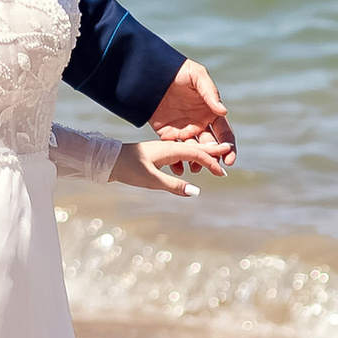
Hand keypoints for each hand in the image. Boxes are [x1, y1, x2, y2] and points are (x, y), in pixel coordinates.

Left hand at [115, 122, 231, 194]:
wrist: (109, 160)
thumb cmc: (129, 169)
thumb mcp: (151, 180)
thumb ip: (174, 186)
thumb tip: (196, 191)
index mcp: (170, 149)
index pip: (197, 154)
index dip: (211, 163)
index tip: (223, 172)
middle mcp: (168, 146)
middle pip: (195, 148)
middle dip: (212, 151)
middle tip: (228, 153)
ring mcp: (163, 149)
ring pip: (187, 151)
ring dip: (202, 155)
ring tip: (213, 160)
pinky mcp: (157, 154)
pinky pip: (179, 154)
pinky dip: (189, 158)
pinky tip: (189, 165)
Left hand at [148, 58, 232, 159]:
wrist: (153, 73)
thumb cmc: (180, 70)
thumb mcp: (197, 76)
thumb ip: (210, 93)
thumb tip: (223, 111)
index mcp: (210, 113)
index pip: (224, 134)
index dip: (228, 147)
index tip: (229, 159)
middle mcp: (199, 124)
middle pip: (210, 147)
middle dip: (213, 159)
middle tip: (213, 167)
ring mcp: (184, 130)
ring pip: (193, 152)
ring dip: (196, 162)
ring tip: (195, 168)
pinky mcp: (167, 134)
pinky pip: (174, 150)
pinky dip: (177, 162)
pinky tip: (178, 169)